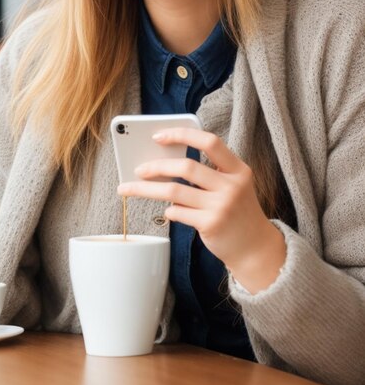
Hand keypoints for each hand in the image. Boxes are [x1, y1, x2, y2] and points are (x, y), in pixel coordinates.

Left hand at [117, 127, 285, 292]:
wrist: (256, 248)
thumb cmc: (236, 211)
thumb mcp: (233, 185)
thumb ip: (208, 171)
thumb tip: (164, 160)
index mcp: (238, 169)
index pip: (209, 142)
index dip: (181, 135)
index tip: (157, 136)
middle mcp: (232, 186)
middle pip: (185, 167)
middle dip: (156, 166)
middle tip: (138, 169)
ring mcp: (221, 206)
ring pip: (173, 191)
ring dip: (147, 189)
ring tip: (129, 188)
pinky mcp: (210, 225)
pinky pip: (177, 212)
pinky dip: (168, 210)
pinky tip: (170, 211)